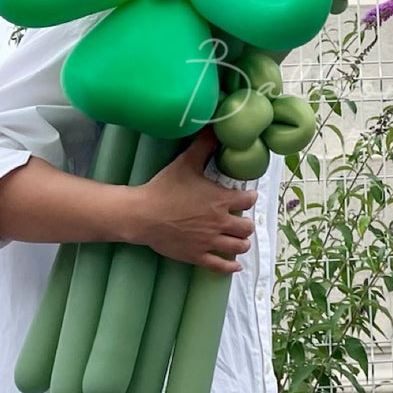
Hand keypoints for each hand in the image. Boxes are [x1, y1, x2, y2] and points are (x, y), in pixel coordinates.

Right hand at [125, 130, 256, 270]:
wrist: (142, 215)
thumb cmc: (164, 188)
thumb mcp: (185, 163)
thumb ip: (203, 146)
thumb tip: (214, 127)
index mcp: (221, 200)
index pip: (248, 200)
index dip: (250, 197)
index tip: (248, 196)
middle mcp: (220, 222)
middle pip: (247, 227)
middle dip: (247, 223)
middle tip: (242, 220)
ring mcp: (209, 241)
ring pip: (238, 246)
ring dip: (242, 242)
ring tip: (240, 239)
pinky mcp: (198, 256)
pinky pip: (221, 266)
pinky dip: (231, 266)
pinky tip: (236, 265)